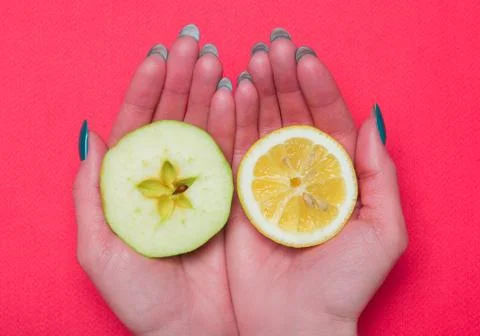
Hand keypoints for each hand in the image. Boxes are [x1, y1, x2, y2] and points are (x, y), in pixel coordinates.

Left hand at [73, 26, 236, 335]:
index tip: (158, 57)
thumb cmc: (142, 297)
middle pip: (175, 118)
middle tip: (195, 46)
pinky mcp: (234, 196)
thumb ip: (90, 194)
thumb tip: (91, 136)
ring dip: (210, 92)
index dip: (146, 90)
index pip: (138, 126)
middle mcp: (172, 179)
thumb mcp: (99, 250)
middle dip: (182, 80)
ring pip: (206, 128)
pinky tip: (238, 94)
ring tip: (216, 62)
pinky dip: (236, 122)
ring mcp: (205, 184)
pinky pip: (234, 151)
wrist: (192, 331)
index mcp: (136, 185)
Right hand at [227, 30, 407, 334]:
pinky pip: (233, 150)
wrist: (294, 323)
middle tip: (272, 46)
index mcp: (337, 175)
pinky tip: (231, 92)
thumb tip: (375, 120)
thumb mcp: (382, 231)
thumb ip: (383, 175)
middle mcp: (300, 172)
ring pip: (261, 125)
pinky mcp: (236, 193)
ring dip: (257, 90)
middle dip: (283, 79)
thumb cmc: (343, 284)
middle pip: (292, 115)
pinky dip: (231, 120)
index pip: (329, 120)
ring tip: (252, 60)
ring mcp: (266, 180)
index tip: (304, 58)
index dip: (318, 87)